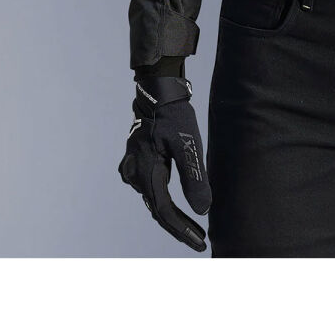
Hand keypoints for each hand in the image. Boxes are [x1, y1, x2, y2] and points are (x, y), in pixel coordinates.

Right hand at [117, 74, 211, 249]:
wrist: (157, 92)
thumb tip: (203, 210)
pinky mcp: (135, 162)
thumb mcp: (189, 145)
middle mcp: (134, 174)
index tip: (200, 243)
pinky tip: (176, 206)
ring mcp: (131, 168)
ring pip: (153, 199)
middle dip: (179, 225)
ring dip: (171, 213)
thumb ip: (194, 178)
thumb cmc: (174, 115)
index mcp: (146, 171)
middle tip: (200, 239)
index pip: (164, 212)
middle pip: (158, 208)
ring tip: (192, 227)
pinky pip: (149, 188)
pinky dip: (163, 199)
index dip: (182, 230)